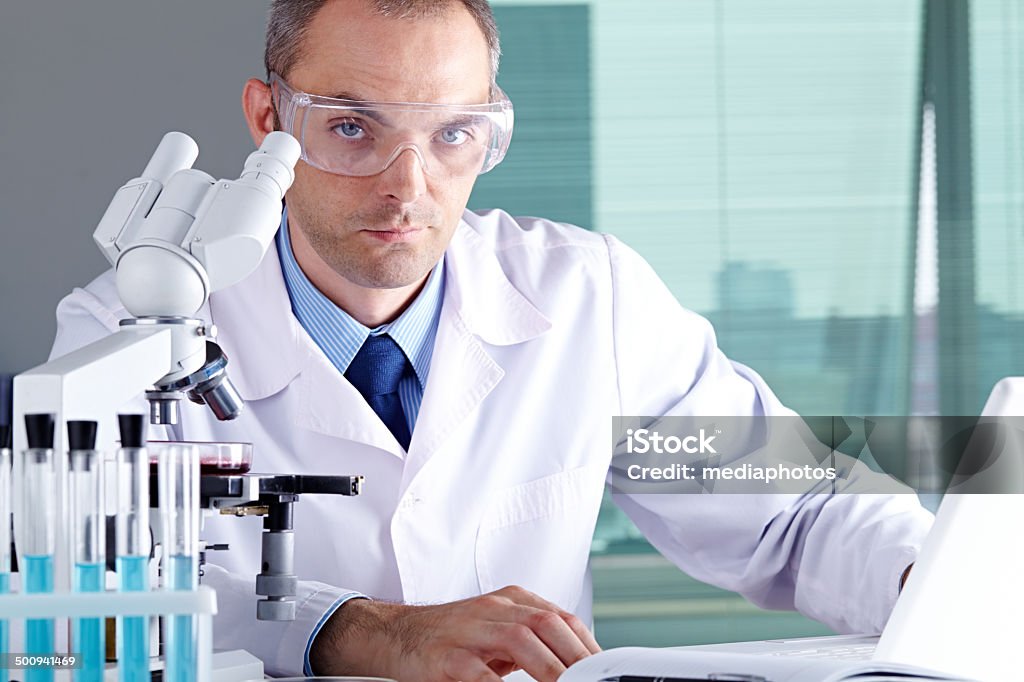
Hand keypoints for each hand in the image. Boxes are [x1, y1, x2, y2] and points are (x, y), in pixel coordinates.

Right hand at [309, 585, 601, 680]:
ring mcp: (469, 630)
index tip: (603, 669)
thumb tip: (577, 663)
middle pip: (547, 623)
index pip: (562, 617)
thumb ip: (534, 642)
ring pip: (519, 638)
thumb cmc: (451, 637)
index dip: (587, 644)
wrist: (396, 635)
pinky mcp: (446, 656)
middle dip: (575, 655)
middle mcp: (494, 609)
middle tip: (591, 681)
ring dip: (549, 667)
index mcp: (512, 601)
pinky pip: (477, 671)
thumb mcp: (498, 630)